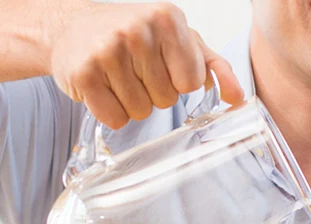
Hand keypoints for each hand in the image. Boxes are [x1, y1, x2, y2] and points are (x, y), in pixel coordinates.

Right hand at [49, 2, 243, 127]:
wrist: (72, 28)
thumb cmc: (132, 35)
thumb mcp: (179, 40)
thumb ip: (214, 67)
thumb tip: (238, 98)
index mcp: (168, 18)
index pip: (192, 81)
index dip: (177, 82)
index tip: (161, 65)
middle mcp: (138, 30)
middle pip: (166, 99)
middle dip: (152, 92)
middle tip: (133, 70)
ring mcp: (108, 50)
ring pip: (140, 112)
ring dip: (130, 102)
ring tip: (117, 77)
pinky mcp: (84, 74)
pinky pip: (115, 118)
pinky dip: (110, 111)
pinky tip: (102, 88)